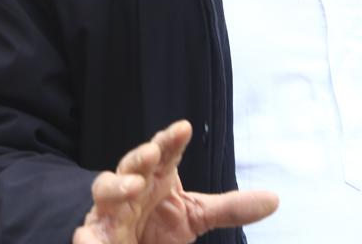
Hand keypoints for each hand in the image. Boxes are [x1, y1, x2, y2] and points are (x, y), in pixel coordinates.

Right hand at [72, 120, 277, 243]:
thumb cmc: (157, 224)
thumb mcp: (196, 216)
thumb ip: (231, 208)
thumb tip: (275, 199)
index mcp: (157, 177)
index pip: (164, 152)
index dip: (171, 140)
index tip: (184, 129)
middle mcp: (131, 188)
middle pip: (132, 164)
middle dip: (141, 157)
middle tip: (153, 154)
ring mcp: (110, 211)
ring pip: (105, 190)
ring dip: (116, 186)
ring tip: (131, 188)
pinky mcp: (95, 236)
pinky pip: (87, 234)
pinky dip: (87, 236)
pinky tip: (88, 237)